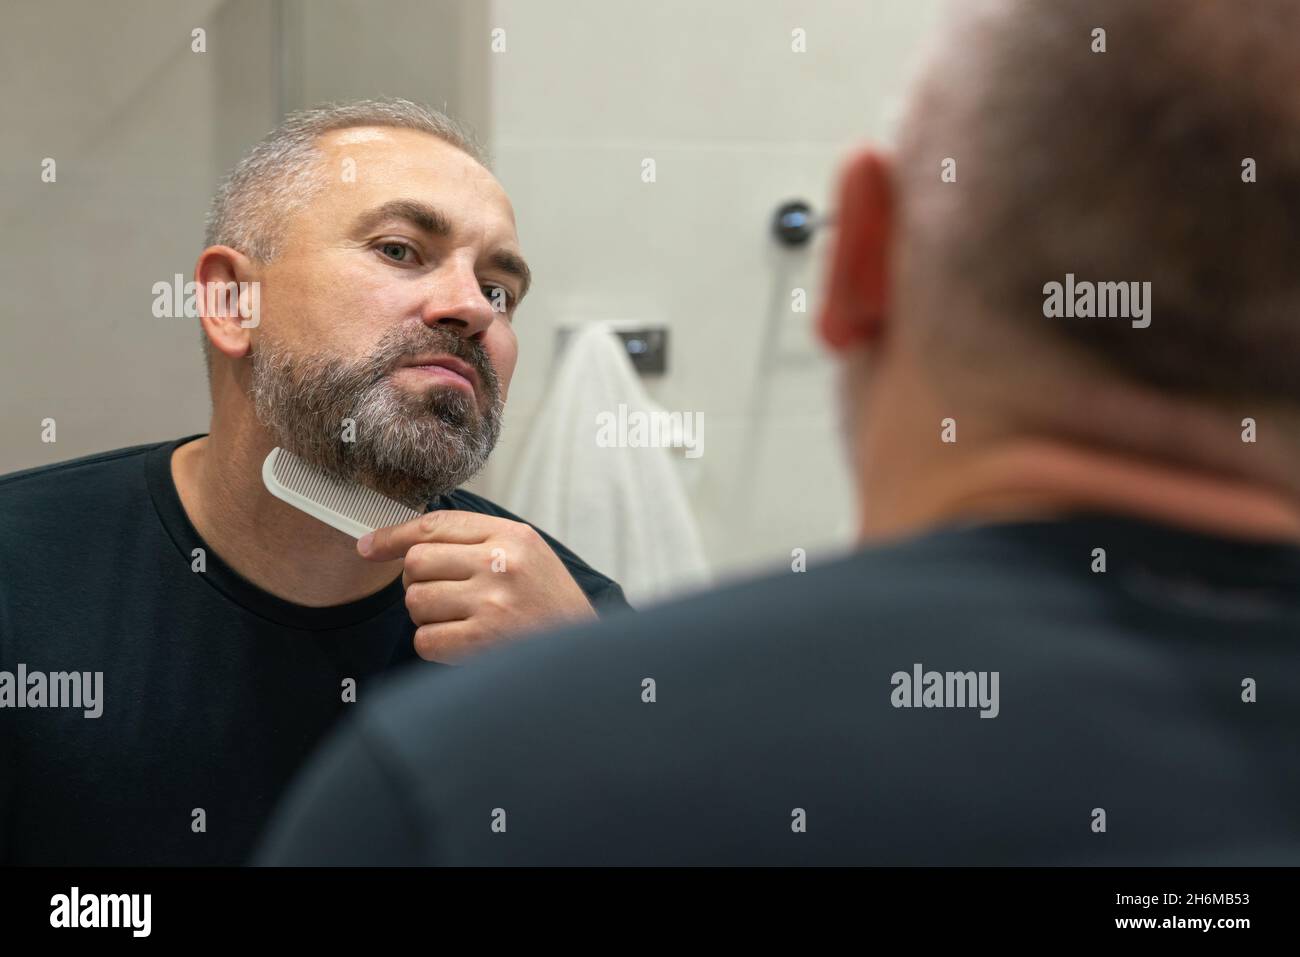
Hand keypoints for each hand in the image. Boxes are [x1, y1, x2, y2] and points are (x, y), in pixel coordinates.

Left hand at [357, 510, 597, 663]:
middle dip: (417, 582)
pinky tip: (462, 644)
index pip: (434, 525)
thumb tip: (403, 543)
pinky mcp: (483, 641)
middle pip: (416, 563)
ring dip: (427, 615)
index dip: (393, 536)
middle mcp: (500, 563)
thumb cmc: (549, 605)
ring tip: (460, 621)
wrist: (585, 657)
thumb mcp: (527, 555)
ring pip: (415, 601)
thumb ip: (476, 540)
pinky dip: (435, 645)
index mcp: (512, 536)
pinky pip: (425, 639)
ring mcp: (491, 603)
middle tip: (442, 596)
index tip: (370, 547)